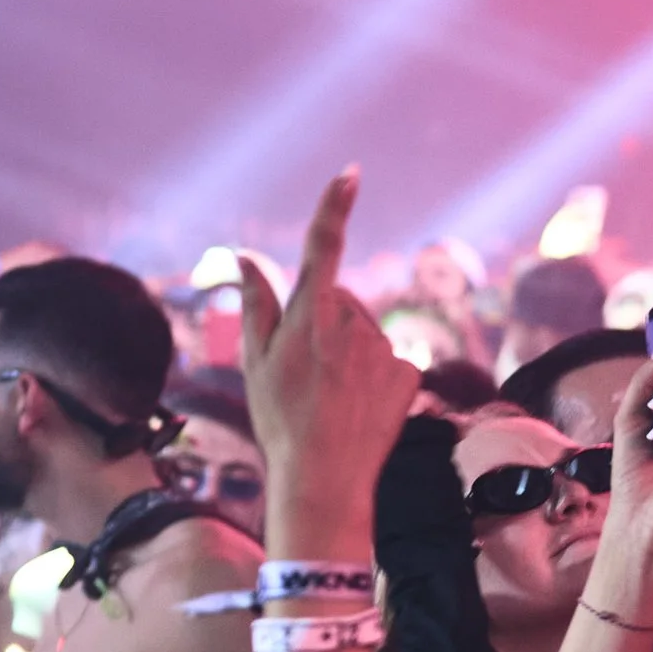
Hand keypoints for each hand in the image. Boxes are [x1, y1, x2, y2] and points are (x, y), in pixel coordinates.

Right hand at [238, 173, 419, 564]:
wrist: (324, 478)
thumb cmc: (279, 419)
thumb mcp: (254, 360)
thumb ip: (255, 302)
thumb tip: (243, 254)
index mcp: (311, 314)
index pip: (323, 246)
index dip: (335, 206)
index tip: (351, 173)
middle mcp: (352, 322)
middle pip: (340, 302)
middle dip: (324, 323)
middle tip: (304, 374)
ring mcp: (384, 346)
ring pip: (364, 333)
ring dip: (349, 353)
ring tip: (330, 396)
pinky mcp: (409, 370)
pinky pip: (389, 360)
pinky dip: (374, 377)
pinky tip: (358, 407)